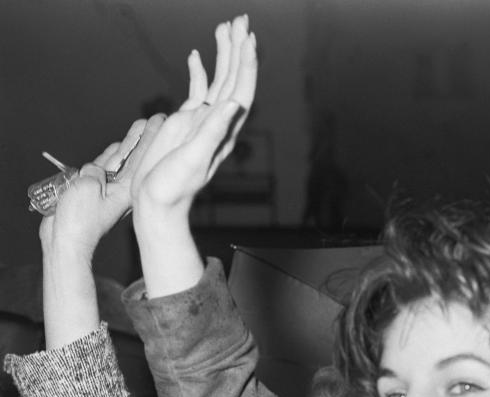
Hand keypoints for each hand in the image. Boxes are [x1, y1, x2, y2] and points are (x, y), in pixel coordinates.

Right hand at [38, 115, 162, 260]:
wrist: (66, 239)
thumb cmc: (78, 218)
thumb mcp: (87, 188)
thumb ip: (94, 172)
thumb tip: (96, 170)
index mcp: (125, 190)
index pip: (141, 158)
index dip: (150, 138)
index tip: (160, 123)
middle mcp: (120, 190)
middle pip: (135, 157)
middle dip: (144, 137)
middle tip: (157, 120)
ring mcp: (108, 191)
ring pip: (120, 161)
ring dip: (129, 143)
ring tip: (140, 127)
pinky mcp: (94, 193)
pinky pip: (103, 169)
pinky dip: (110, 156)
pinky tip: (117, 146)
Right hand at [131, 16, 256, 219]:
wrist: (158, 200)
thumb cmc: (175, 186)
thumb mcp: (195, 158)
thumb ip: (213, 131)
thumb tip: (234, 104)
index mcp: (224, 129)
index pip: (242, 90)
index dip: (246, 64)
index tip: (248, 38)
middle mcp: (218, 122)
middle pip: (234, 78)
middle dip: (238, 48)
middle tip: (241, 18)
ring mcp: (203, 119)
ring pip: (219, 80)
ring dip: (224, 54)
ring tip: (226, 26)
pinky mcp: (187, 121)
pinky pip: (198, 90)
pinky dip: (199, 71)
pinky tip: (198, 55)